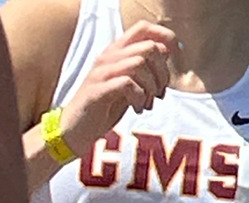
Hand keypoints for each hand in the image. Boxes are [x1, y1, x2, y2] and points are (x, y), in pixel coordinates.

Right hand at [59, 21, 175, 156]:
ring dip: (151, 87)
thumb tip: (166, 51)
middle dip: (162, 72)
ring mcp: (102, 71)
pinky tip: (137, 109)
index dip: (165, 41)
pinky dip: (139, 98)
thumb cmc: (106, 104)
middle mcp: (109, 56)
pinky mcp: (98, 89)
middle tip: (159, 93)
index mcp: (117, 51)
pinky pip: (127, 83)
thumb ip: (145, 67)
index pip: (143, 28)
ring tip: (146, 103)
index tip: (170, 67)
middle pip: (149, 47)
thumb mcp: (131, 83)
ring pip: (139, 64)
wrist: (78, 127)